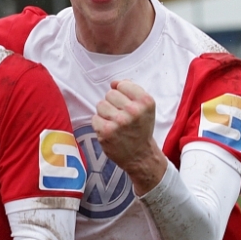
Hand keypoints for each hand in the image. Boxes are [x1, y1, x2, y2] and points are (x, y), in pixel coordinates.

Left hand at [91, 79, 167, 194]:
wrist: (141, 156)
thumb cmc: (141, 129)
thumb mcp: (145, 108)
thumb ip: (131, 91)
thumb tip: (114, 83)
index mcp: (145, 102)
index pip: (122, 84)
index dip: (121, 93)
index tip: (126, 104)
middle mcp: (134, 110)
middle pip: (110, 94)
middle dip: (113, 103)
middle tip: (121, 116)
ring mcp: (120, 121)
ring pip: (100, 104)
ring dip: (105, 113)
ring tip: (115, 123)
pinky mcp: (107, 131)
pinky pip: (94, 118)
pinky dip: (99, 124)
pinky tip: (110, 131)